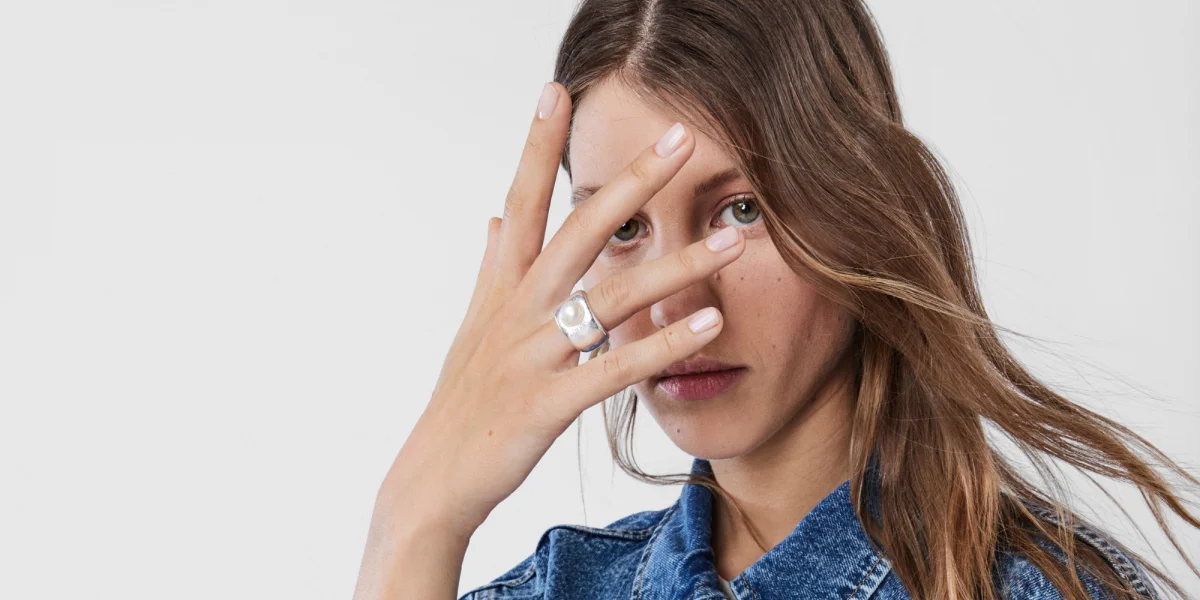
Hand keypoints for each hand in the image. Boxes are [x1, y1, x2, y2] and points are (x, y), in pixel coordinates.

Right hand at [378, 82, 745, 535]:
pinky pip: (614, 368)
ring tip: (731, 241)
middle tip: (680, 136)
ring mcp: (533, 354)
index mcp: (502, 288)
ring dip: (675, 265)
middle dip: (631, 181)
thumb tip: (491, 218)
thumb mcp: (473, 326)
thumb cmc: (462, 401)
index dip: (536, 146)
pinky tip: (708, 324)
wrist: (433, 477)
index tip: (556, 90)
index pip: (521, 202)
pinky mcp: (548, 402)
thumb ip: (490, 268)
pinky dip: (662, 344)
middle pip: (578, 232)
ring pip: (611, 297)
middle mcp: (518, 310)